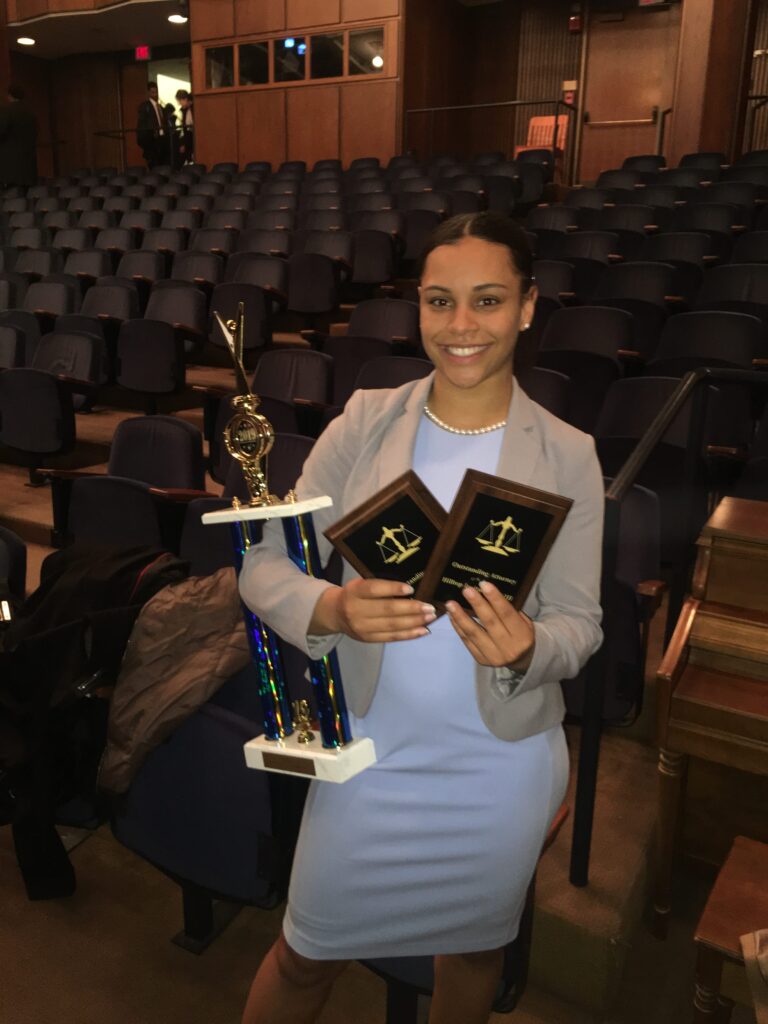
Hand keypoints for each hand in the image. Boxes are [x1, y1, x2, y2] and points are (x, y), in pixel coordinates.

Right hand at [311, 578, 435, 642]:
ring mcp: (362, 627)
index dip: (393, 589)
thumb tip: (411, 588)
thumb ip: (379, 585)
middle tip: (430, 607)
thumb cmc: (355, 594)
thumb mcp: (360, 584)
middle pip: (387, 610)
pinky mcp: (368, 639)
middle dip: (411, 608)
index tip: (411, 588)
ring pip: (392, 625)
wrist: (335, 614)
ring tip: (430, 617)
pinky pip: (391, 637)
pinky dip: (409, 634)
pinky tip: (423, 630)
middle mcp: (356, 610)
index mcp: (354, 592)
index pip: (374, 589)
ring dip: (414, 622)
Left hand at [446, 581, 534, 669]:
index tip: (484, 584)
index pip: (507, 614)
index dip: (496, 598)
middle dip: (477, 604)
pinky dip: (458, 627)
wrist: (521, 660)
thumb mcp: (524, 622)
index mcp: (522, 636)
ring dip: (460, 617)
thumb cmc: (521, 634)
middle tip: (466, 590)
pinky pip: (467, 641)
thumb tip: (488, 592)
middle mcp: (508, 647)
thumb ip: (510, 610)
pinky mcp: (481, 659)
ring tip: (451, 604)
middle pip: (490, 622)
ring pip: (474, 633)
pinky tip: (452, 616)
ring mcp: (494, 655)